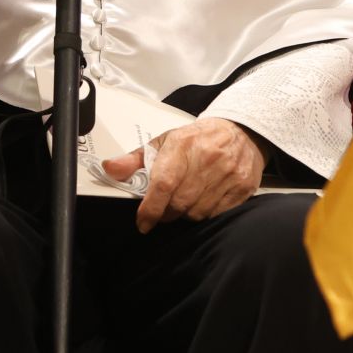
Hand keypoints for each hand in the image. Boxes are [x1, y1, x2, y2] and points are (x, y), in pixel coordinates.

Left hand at [100, 117, 264, 231]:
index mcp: (183, 145)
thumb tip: (110, 169)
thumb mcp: (164, 142)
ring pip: (198, 212)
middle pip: (180, 203)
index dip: (150, 207)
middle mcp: (207, 159)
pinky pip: (217, 214)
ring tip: (183, 202)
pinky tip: (202, 202)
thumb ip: (135, 159)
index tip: (143, 221)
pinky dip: (205, 214)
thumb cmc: (197, 139)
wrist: (240, 131)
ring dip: (185, 214)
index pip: (163, 183)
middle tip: (162, 210)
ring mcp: (228, 174)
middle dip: (166, 212)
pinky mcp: (242, 188)